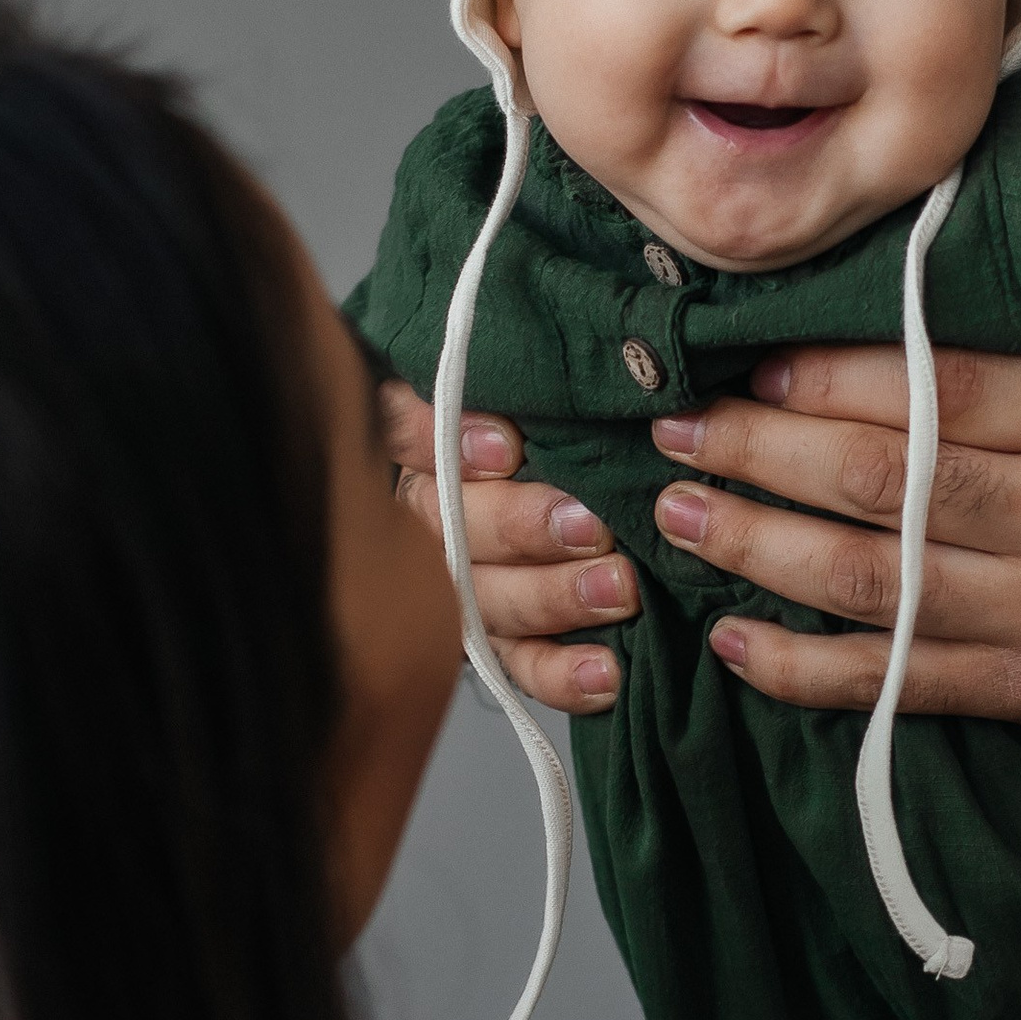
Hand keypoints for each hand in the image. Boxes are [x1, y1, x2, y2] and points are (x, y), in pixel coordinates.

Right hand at [377, 378, 637, 714]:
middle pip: (445, 525)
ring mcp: (458, 584)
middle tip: (590, 525)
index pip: (401, 428)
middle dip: (519, 526)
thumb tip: (568, 345)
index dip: (442, 440)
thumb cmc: (568, 419)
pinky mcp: (497, 642)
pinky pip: (518, 666)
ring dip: (551, 597)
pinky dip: (561, 674)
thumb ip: (524, 372)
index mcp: (422, 437)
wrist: (606, 491)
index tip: (508, 445)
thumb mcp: (542, 381)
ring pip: (482, 599)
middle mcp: (427, 513)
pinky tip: (606, 672)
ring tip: (619, 589)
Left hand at [644, 346, 1020, 740]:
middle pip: (886, 481)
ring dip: (756, 547)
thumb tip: (873, 336)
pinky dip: (803, 666)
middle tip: (675, 428)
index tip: (751, 362)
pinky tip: (734, 639)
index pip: (942, 388)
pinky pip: (894, 681)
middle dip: (760, 453)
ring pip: (871, 581)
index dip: (830, 376)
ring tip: (676, 514)